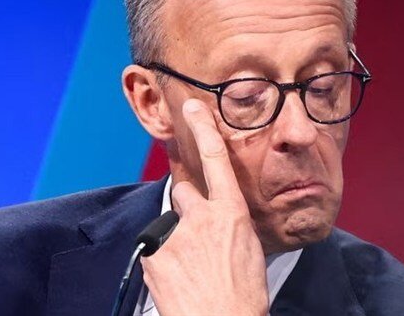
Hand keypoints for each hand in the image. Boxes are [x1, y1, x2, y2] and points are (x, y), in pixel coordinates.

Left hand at [141, 99, 268, 315]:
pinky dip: (163, 264)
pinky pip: (155, 252)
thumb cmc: (243, 298)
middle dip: (187, 208)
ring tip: (191, 271)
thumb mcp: (250, 252)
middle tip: (198, 239)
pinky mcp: (154, 255)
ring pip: (169, 227)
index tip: (194, 107)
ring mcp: (175, 236)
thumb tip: (221, 222)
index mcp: (231, 214)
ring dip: (176, 242)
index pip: (216, 160)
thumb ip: (231, 227)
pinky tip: (179, 281)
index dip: (205, 129)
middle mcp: (201, 218)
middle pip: (184, 192)